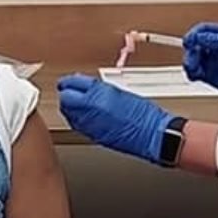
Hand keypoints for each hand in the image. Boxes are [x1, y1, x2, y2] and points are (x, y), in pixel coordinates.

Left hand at [56, 75, 170, 162]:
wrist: (151, 134)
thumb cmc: (143, 114)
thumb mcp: (119, 93)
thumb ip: (99, 90)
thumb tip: (87, 88)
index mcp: (98, 94)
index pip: (72, 84)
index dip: (68, 82)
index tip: (67, 82)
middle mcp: (90, 109)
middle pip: (65, 100)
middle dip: (66, 95)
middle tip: (68, 92)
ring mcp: (89, 124)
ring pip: (68, 114)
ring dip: (69, 108)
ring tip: (75, 104)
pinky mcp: (92, 135)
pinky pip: (76, 125)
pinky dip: (76, 119)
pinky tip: (82, 117)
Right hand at [182, 23, 217, 105]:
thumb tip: (200, 36)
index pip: (203, 30)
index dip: (194, 35)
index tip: (189, 41)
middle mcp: (216, 48)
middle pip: (194, 45)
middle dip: (191, 51)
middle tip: (194, 59)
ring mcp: (212, 61)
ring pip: (191, 58)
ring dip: (189, 63)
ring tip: (195, 69)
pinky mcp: (209, 75)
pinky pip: (194, 72)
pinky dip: (191, 73)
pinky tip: (196, 75)